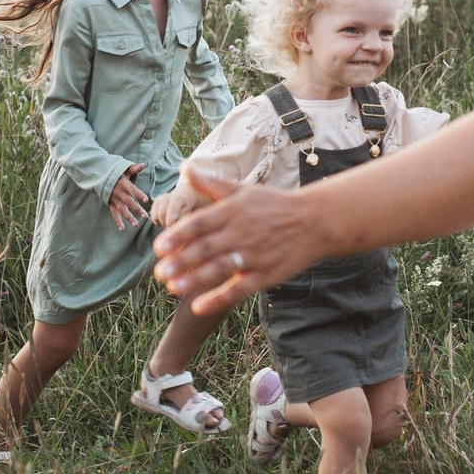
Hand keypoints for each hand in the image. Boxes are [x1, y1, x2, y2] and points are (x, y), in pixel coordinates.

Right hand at [108, 165, 151, 229]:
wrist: (100, 177)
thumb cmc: (116, 173)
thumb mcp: (124, 169)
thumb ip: (134, 168)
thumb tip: (143, 164)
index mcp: (123, 184)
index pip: (133, 190)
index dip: (139, 194)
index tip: (146, 200)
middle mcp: (119, 193)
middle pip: (129, 202)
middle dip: (137, 209)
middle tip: (145, 216)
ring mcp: (114, 200)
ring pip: (122, 210)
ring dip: (128, 218)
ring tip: (135, 225)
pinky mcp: (111, 204)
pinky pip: (114, 214)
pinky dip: (117, 222)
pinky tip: (122, 229)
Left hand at [151, 161, 330, 314]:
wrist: (314, 222)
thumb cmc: (273, 205)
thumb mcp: (242, 190)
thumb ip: (210, 183)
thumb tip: (184, 166)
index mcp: (232, 211)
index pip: (200, 224)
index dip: (178, 236)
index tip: (159, 247)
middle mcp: (240, 233)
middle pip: (205, 248)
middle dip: (181, 261)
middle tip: (159, 273)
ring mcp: (253, 255)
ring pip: (219, 269)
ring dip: (195, 279)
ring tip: (172, 288)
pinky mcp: (265, 275)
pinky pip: (238, 289)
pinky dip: (218, 298)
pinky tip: (198, 307)